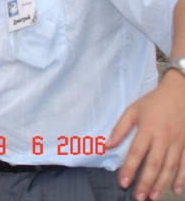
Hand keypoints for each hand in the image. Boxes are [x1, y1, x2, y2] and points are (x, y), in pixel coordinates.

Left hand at [107, 72, 184, 199]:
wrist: (180, 93)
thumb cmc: (153, 102)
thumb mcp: (133, 110)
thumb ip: (120, 128)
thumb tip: (107, 145)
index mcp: (148, 129)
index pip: (137, 152)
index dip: (130, 168)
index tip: (123, 182)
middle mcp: (164, 138)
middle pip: (154, 164)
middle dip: (146, 182)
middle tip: (139, 197)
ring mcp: (178, 142)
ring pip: (170, 167)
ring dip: (161, 184)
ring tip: (153, 197)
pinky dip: (181, 177)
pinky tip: (176, 189)